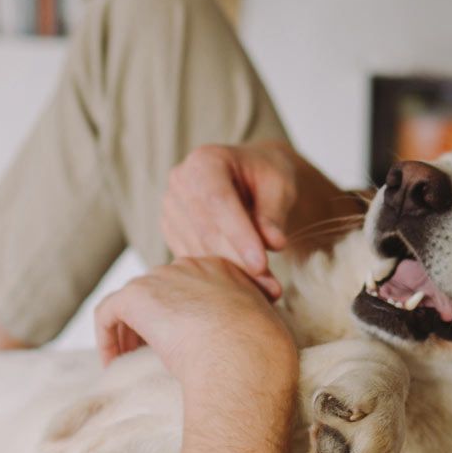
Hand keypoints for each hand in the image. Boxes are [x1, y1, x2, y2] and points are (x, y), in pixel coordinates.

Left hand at [94, 257, 297, 389]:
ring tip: (128, 361)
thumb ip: (242, 324)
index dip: (178, 315)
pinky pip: (107, 313)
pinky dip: (106, 338)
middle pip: (158, 290)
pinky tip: (113, 364)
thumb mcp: (261, 329)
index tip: (180, 343)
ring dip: (127, 331)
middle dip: (150, 321)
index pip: (189, 286)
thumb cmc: (260, 356)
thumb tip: (233, 344)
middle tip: (147, 353)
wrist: (245, 357)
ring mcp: (162, 276)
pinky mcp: (136, 295)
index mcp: (224, 269)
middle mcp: (190, 265)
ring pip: (131, 302)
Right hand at [161, 142, 300, 300]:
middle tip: (271, 288)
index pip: (217, 201)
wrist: (250, 177)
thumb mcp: (280, 186)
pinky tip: (247, 288)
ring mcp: (171, 208)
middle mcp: (180, 182)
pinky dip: (220, 277)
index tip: (261, 265)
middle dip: (239, 262)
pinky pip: (193, 260)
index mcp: (204, 161)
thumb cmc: (267, 177)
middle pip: (205, 230)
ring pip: (198, 250)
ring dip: (232, 275)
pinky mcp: (172, 231)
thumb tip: (273, 243)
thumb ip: (274, 213)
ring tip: (266, 291)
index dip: (239, 235)